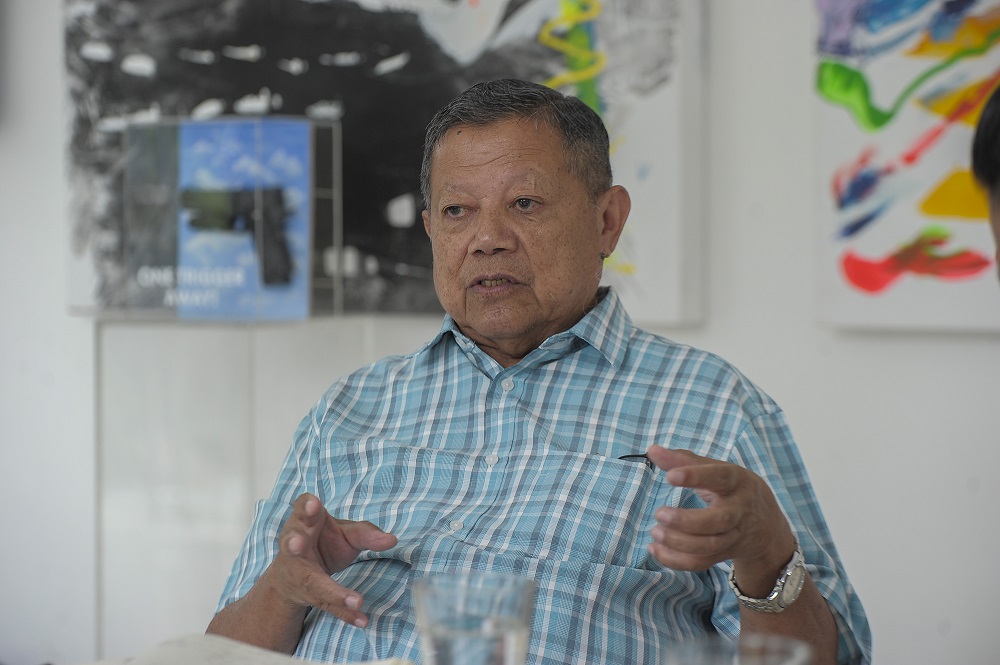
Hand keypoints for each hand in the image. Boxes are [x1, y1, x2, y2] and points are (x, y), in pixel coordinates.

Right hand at [267, 493, 397, 627]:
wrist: (294, 575)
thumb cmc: (322, 542)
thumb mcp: (343, 533)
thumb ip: (365, 533)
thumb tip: (392, 540)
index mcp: (305, 523)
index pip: (302, 509)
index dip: (306, 506)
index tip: (314, 504)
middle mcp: (296, 546)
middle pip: (292, 543)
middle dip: (294, 542)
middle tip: (297, 544)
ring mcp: (300, 574)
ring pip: (313, 582)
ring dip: (331, 591)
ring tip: (355, 600)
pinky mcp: (310, 595)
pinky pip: (328, 605)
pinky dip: (346, 613)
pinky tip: (362, 619)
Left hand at [645, 446, 795, 595]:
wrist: (766, 524)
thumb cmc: (732, 488)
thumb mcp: (716, 469)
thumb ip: (683, 460)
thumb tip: (652, 450)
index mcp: (737, 481)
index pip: (719, 477)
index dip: (695, 477)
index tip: (670, 476)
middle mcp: (738, 510)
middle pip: (718, 521)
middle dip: (686, 521)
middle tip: (659, 513)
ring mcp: (733, 535)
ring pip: (709, 546)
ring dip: (678, 542)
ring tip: (655, 531)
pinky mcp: (724, 554)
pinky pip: (701, 562)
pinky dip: (676, 560)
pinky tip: (655, 549)